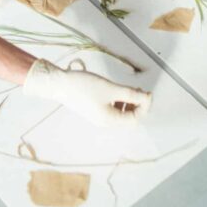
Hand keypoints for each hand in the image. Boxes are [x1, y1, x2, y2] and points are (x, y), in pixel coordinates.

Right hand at [23, 59, 151, 126]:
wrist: (59, 84)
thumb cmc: (85, 86)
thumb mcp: (111, 89)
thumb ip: (131, 94)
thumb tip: (147, 98)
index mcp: (110, 120)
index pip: (135, 118)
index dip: (144, 106)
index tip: (147, 92)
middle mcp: (105, 122)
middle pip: (129, 118)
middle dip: (137, 105)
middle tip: (139, 90)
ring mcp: (99, 117)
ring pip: (121, 113)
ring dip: (129, 102)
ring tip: (129, 89)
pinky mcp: (94, 110)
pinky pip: (112, 109)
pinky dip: (119, 101)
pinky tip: (117, 91)